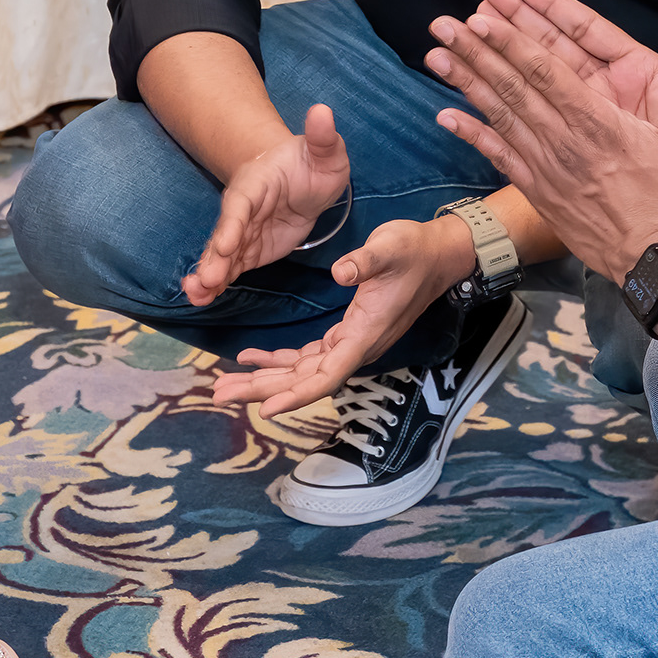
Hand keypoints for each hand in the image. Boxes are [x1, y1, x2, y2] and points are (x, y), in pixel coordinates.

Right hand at [184, 104, 349, 304]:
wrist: (301, 178)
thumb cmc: (312, 163)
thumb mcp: (325, 151)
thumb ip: (322, 136)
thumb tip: (323, 111)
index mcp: (257, 184)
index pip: (242, 204)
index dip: (233, 224)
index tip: (226, 245)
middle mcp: (242, 210)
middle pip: (225, 234)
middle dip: (214, 257)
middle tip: (205, 280)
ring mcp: (242, 232)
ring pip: (221, 255)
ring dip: (208, 275)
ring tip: (195, 296)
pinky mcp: (247, 250)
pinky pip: (229, 267)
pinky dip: (216, 283)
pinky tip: (202, 299)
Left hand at [209, 216, 475, 413]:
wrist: (438, 255)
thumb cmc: (414, 250)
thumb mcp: (390, 248)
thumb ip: (365, 261)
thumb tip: (341, 272)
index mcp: (364, 335)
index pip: (325, 376)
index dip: (295, 395)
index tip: (266, 409)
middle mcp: (356, 347)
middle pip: (304, 381)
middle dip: (262, 390)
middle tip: (219, 394)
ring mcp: (350, 343)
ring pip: (302, 372)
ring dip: (264, 379)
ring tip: (225, 384)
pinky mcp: (346, 334)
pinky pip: (307, 357)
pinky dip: (279, 360)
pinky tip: (252, 359)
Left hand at [428, 0, 657, 282]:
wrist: (657, 263)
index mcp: (600, 126)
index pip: (548, 74)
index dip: (513, 43)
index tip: (484, 18)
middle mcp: (565, 145)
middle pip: (513, 89)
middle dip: (477, 52)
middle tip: (445, 24)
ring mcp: (548, 170)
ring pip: (500, 117)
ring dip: (466, 83)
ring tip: (436, 54)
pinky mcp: (540, 192)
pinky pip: (499, 158)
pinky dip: (471, 135)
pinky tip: (445, 115)